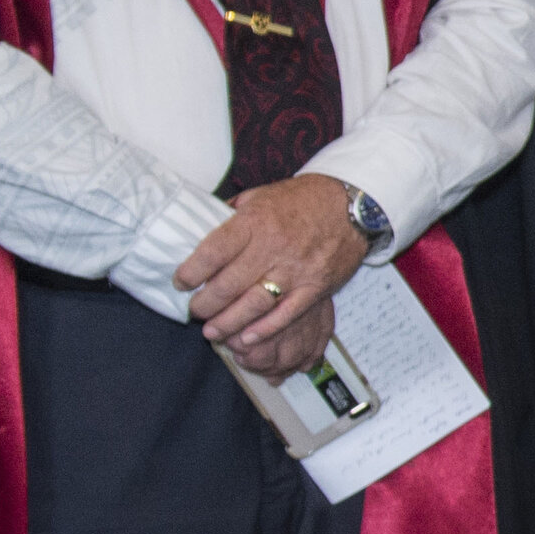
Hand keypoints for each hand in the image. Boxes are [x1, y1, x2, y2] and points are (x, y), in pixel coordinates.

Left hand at [177, 176, 366, 374]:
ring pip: (254, 304)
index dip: (191, 272)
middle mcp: (274, 247)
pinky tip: (246, 338)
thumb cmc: (303, 200)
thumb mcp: (262, 195)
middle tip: (194, 311)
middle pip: (229, 284)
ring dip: (228, 322)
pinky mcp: (316, 286)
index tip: (180, 282)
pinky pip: (287, 314)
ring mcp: (296, 270)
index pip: (213, 252)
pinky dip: (265, 329)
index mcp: (256, 222)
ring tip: (211, 331)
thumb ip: (234, 213)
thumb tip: (205, 227)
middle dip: (205, 304)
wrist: (354, 206)